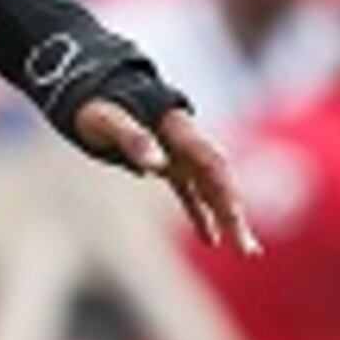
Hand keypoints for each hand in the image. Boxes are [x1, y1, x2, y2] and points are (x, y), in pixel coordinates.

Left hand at [74, 98, 257, 254]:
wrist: (91, 88)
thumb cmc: (96, 102)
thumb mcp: (106, 119)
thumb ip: (132, 137)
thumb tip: (157, 165)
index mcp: (177, 127)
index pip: (211, 162)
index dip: (225, 190)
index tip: (235, 219)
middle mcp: (186, 142)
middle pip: (219, 181)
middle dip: (235, 215)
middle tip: (248, 251)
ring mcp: (179, 154)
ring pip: (212, 189)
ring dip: (228, 219)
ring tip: (246, 251)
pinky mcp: (169, 165)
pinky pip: (191, 192)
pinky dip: (201, 215)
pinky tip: (211, 240)